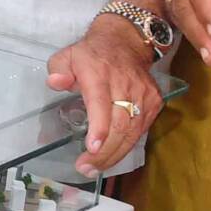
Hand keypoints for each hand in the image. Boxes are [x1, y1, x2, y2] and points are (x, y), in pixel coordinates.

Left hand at [48, 15, 163, 176]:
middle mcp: (125, 85)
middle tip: (86, 168)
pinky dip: (127, 145)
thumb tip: (56, 82)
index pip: (102, 103)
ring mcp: (144, 94)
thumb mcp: (67, 56)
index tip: (92, 148)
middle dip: (103, 152)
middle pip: (119, 124)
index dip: (99, 128)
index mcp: (100, 74)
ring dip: (114, 154)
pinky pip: (141, 130)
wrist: (126, 42)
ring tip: (96, 168)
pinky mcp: (154, 102)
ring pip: (132, 131)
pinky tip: (112, 156)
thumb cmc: (90, 55)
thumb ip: (58, 69)